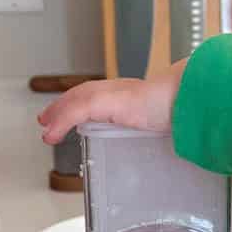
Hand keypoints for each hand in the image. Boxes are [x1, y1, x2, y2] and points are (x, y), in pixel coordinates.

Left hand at [37, 60, 187, 144]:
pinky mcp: (103, 102)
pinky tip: (52, 135)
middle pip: (82, 94)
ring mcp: (111, 94)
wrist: (185, 98)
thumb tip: (171, 141)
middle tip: (48, 119)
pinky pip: (74, 112)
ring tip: (47, 130)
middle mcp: (119, 90)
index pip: (101, 94)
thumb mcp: (165, 121)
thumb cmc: (183, 108)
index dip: (83, 102)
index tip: (73, 115)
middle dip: (63, 106)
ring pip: (75, 101)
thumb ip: (160, 128)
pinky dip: (60, 122)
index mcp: (133, 94)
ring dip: (57, 114)